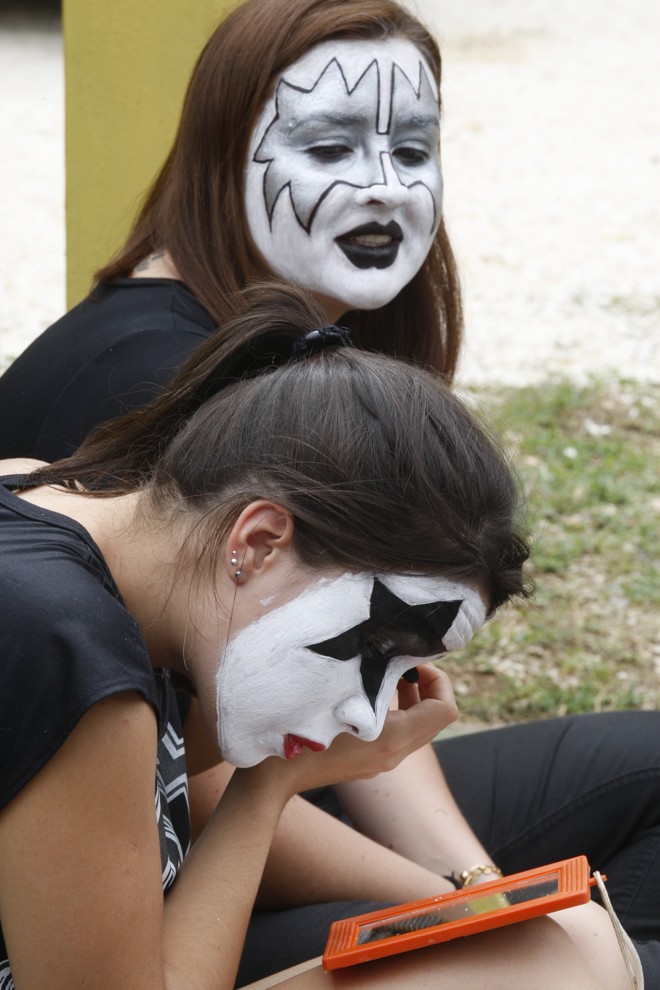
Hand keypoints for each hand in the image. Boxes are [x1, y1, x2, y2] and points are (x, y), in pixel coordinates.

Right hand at [243, 663, 457, 798]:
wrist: (272, 779)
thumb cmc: (301, 730)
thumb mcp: (338, 693)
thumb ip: (371, 675)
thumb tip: (393, 651)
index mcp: (393, 738)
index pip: (445, 710)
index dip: (438, 680)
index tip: (413, 661)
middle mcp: (395, 755)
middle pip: (435, 718)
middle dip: (426, 685)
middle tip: (401, 663)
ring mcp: (382, 763)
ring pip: (418, 727)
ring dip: (411, 698)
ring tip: (385, 674)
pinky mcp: (369, 764)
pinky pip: (399, 734)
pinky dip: (396, 711)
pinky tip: (367, 693)